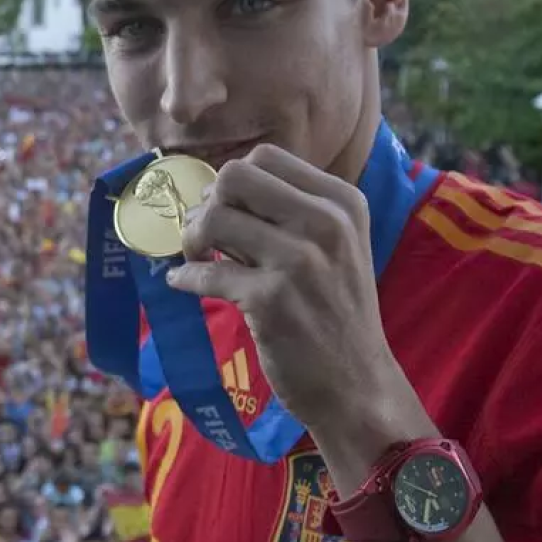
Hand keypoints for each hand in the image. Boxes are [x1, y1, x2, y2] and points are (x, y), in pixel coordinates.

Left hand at [166, 145, 407, 426]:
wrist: (358, 384)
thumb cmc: (338, 314)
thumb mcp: (337, 248)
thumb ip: (291, 214)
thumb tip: (216, 194)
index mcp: (342, 202)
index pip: (265, 157)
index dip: (233, 183)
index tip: (228, 212)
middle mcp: (325, 223)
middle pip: (234, 176)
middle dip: (207, 203)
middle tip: (205, 237)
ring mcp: (298, 260)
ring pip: (214, 217)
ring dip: (191, 238)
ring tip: (196, 259)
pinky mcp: (270, 299)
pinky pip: (205, 273)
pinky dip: (186, 278)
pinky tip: (184, 285)